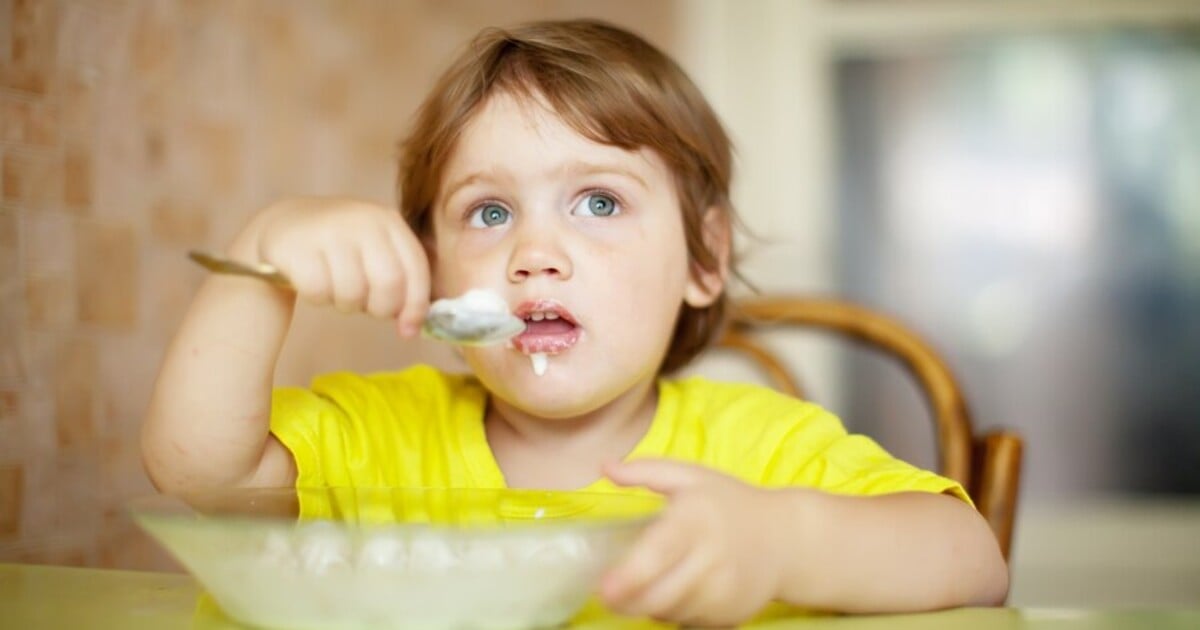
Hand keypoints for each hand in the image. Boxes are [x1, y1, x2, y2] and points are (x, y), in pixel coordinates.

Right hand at [233, 197, 429, 335]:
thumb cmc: (341, 249)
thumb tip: (411, 329)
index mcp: (389, 221)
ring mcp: (330, 231)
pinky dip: (318, 298)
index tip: (408, 331)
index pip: (415, 268)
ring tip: (337, 289)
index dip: (416, 305)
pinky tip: (313, 283)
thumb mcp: (376, 252)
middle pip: (389, 284)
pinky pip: (319, 292)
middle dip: (380, 308)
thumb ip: (401, 281)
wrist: (286, 225)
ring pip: (353, 293)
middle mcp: (363, 221)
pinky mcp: (298, 247)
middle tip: (365, 307)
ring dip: (346, 304)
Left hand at [602, 459, 785, 625]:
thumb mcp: (690, 476)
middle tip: (608, 592)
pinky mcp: (732, 614)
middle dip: (626, 600)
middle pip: (660, 594)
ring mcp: (725, 591)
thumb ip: (644, 470)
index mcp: (697, 518)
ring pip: (670, 612)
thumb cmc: (729, 503)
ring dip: (648, 605)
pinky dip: (673, 613)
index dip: (630, 575)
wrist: (786, 538)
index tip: (603, 587)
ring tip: (646, 585)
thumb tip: (604, 467)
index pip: (660, 553)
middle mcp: (713, 557)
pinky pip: (688, 621)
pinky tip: (675, 592)